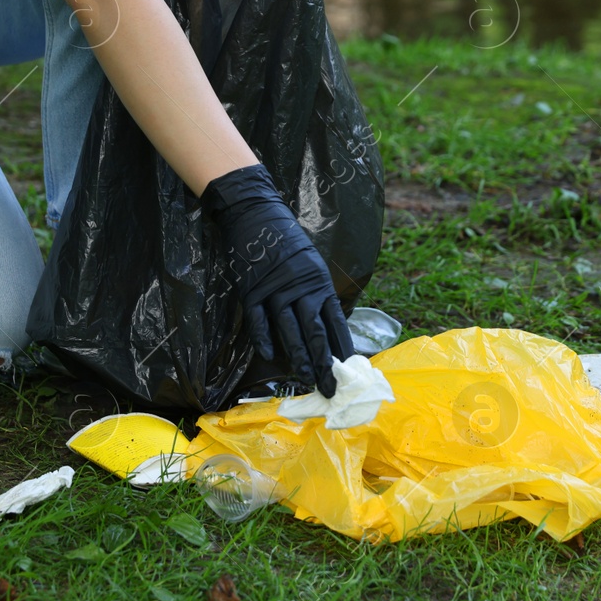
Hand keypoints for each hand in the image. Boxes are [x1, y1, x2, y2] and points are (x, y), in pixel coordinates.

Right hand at [201, 164, 353, 395]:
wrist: (256, 213)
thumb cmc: (286, 239)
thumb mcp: (311, 263)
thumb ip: (316, 293)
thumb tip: (325, 325)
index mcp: (319, 283)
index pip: (336, 322)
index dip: (342, 348)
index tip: (349, 370)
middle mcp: (301, 289)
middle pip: (315, 332)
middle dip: (324, 363)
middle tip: (330, 387)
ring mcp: (275, 291)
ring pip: (290, 331)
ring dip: (299, 358)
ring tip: (306, 380)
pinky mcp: (252, 290)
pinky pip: (258, 320)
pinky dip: (264, 339)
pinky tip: (271, 358)